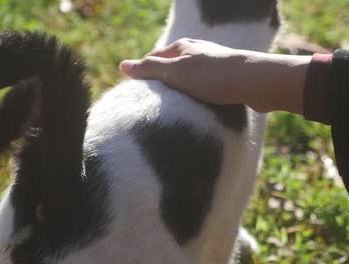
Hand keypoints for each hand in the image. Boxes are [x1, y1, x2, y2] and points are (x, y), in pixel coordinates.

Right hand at [120, 38, 310, 113]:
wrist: (255, 82)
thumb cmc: (212, 76)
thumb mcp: (174, 72)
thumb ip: (149, 69)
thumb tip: (122, 66)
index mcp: (183, 46)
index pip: (154, 58)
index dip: (143, 73)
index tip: (135, 91)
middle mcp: (197, 51)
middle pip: (171, 67)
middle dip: (161, 82)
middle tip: (151, 102)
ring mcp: (212, 64)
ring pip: (188, 78)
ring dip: (179, 90)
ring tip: (172, 108)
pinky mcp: (226, 78)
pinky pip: (203, 87)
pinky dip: (195, 96)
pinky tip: (196, 107)